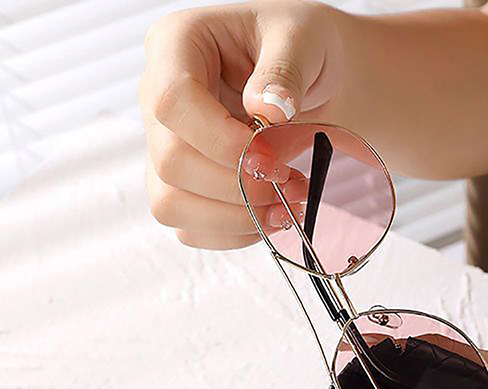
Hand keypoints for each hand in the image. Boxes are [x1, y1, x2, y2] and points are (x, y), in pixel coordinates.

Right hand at [138, 0, 343, 248]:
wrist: (312, 77)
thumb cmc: (301, 47)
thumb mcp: (303, 39)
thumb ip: (285, 69)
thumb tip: (267, 110)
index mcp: (177, 46)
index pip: (173, 104)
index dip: (222, 142)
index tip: (271, 157)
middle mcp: (159, 99)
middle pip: (171, 162)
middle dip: (239, 187)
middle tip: (293, 183)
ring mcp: (166, 146)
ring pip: (171, 204)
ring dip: (236, 218)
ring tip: (288, 206)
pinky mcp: (183, 185)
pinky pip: (191, 227)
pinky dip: (235, 233)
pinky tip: (272, 217)